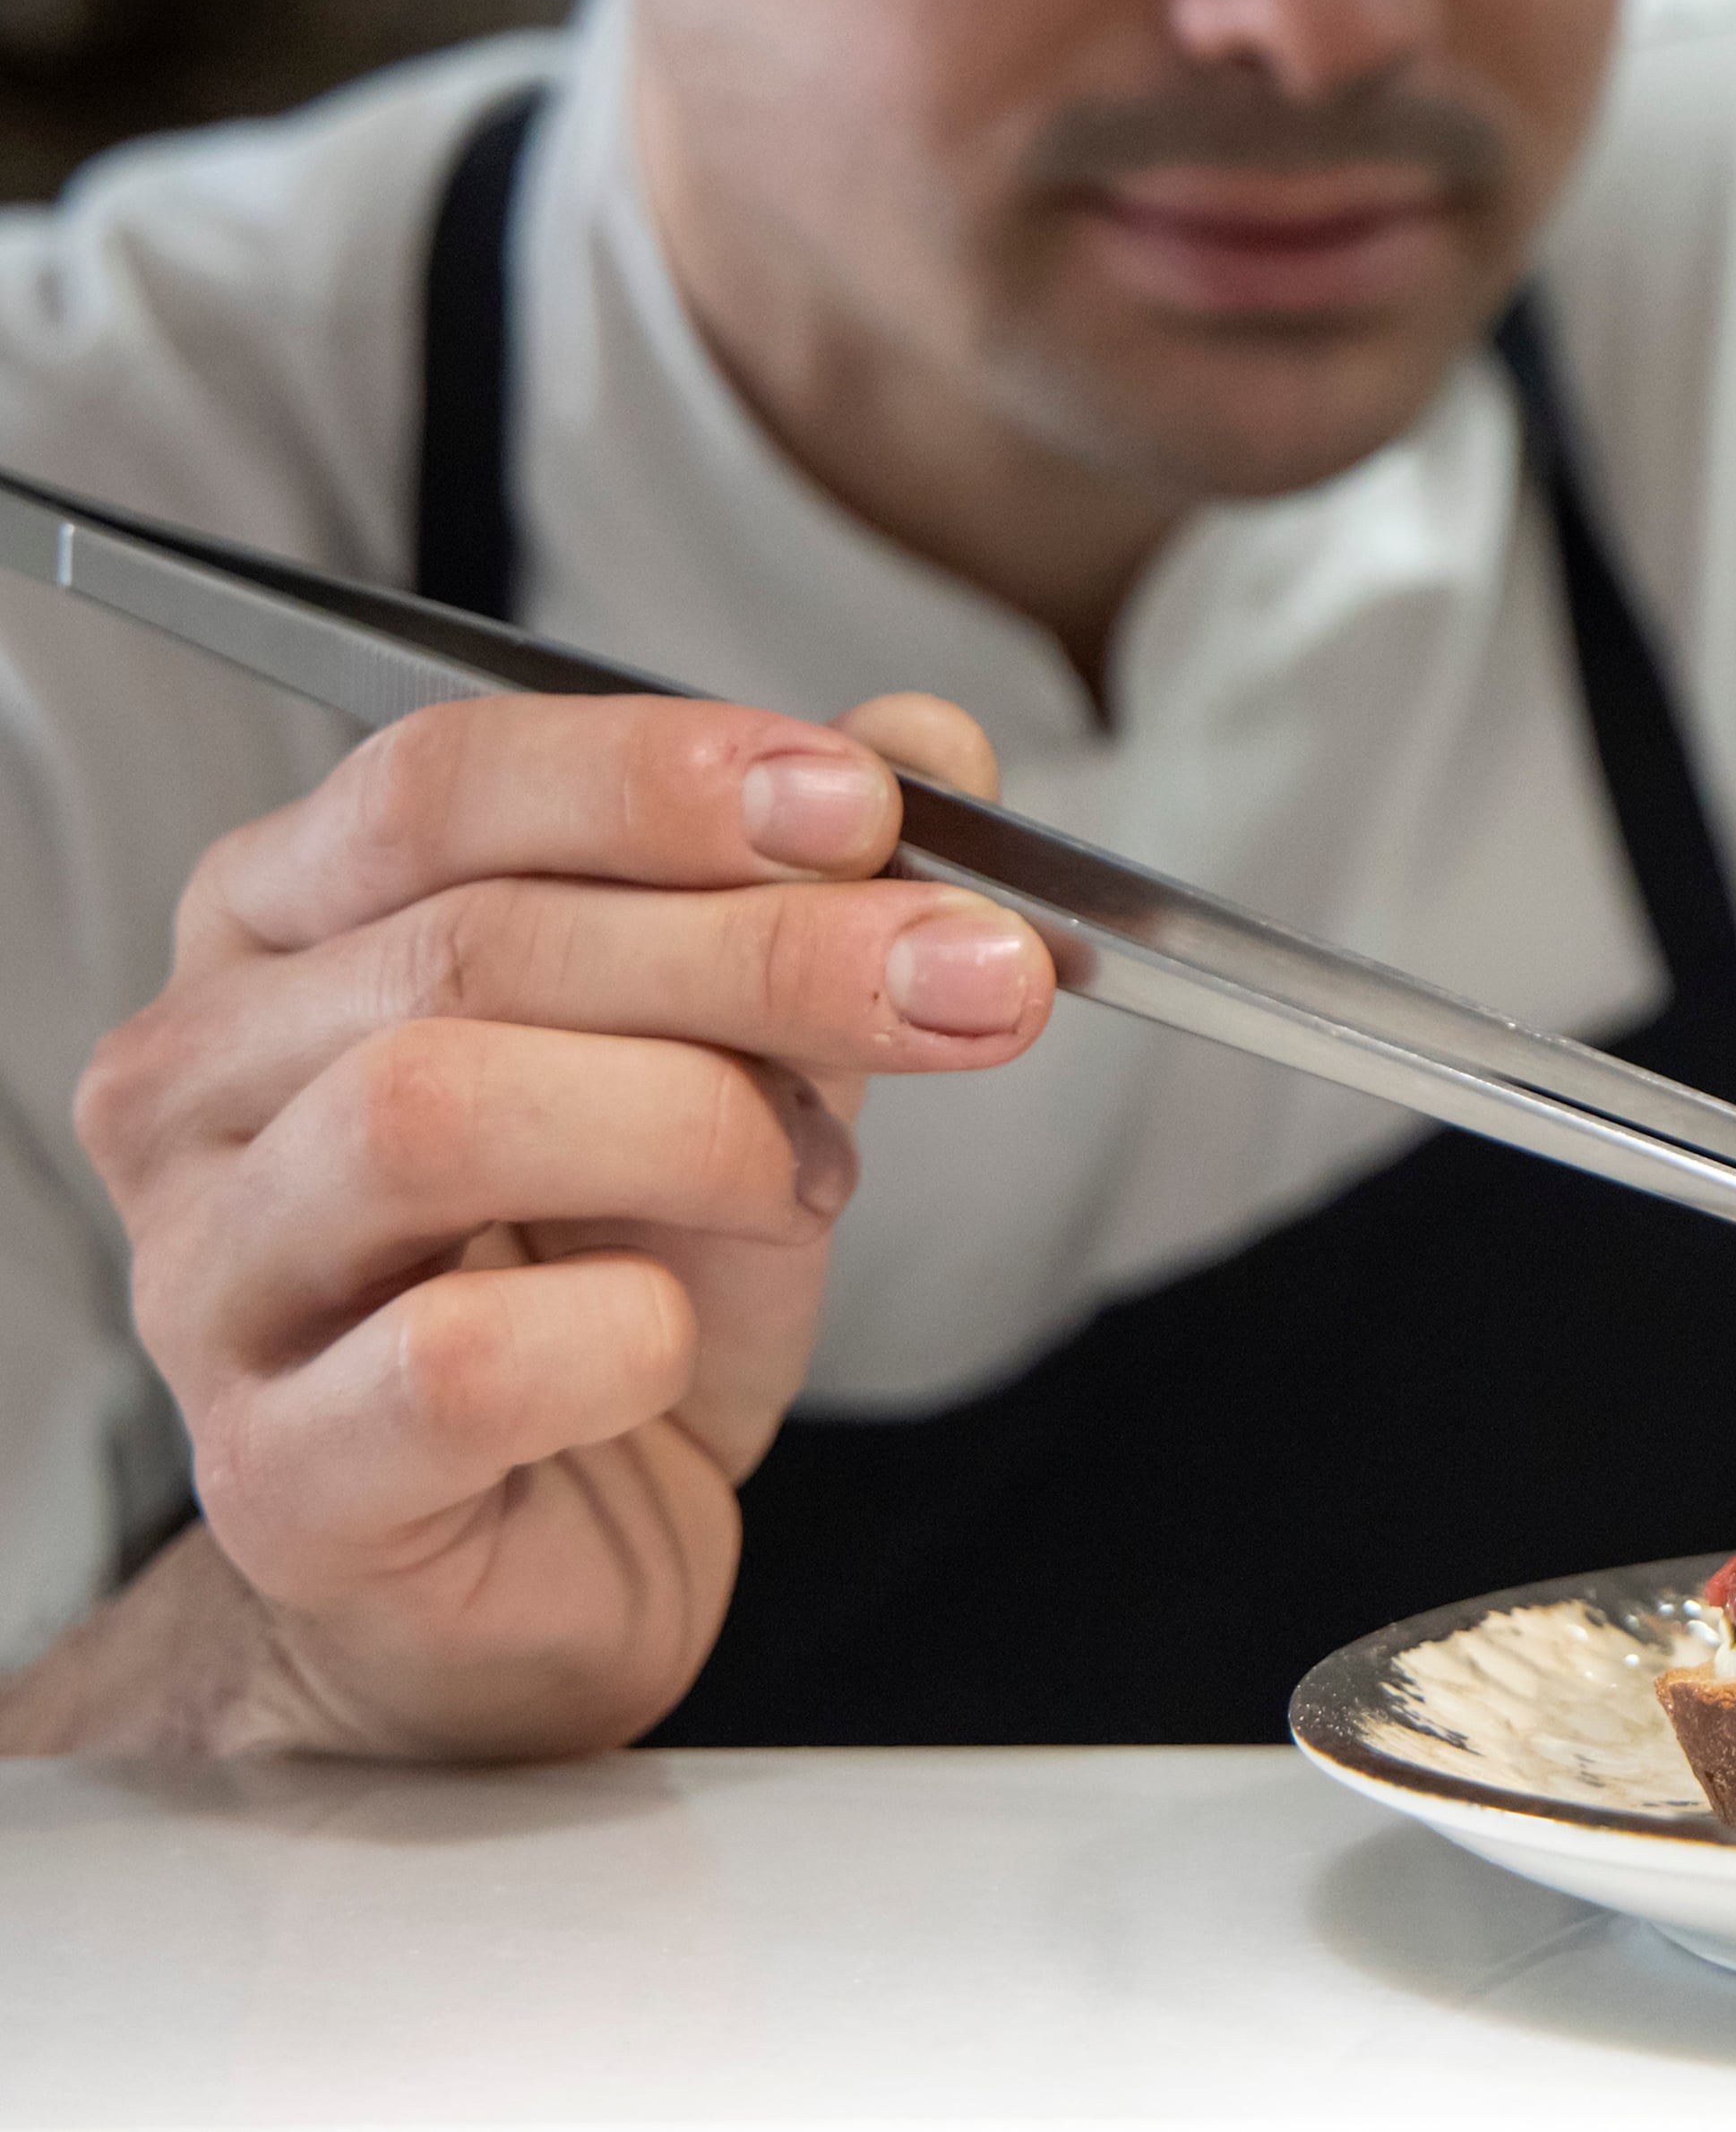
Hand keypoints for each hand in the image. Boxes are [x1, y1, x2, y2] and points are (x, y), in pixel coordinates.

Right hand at [61, 691, 1052, 1758]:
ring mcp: (211, 1278)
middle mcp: (201, 1078)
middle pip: (473, 940)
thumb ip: (810, 890)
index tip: (870, 803)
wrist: (540, 1559)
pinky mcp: (276, 1472)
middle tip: (973, 979)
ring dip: (696, 1128)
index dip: (664, 778)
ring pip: (435, 1111)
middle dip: (768, 949)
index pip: (443, 782)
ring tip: (809, 1184)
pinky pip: (453, 1357)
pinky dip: (624, 1334)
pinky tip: (673, 1341)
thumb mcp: (732, 1052)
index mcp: (284, 926)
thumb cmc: (600, 1281)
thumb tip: (929, 737)